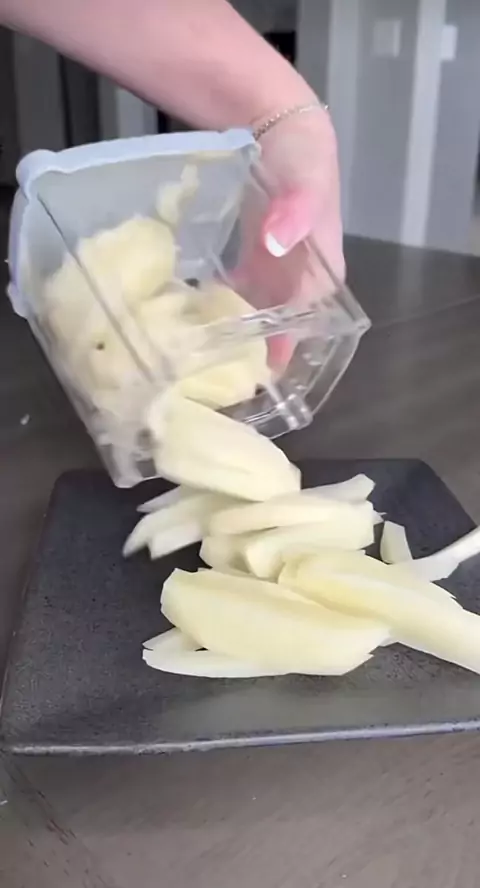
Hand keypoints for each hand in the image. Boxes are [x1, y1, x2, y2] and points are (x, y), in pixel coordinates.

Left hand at [230, 108, 344, 366]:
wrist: (277, 121)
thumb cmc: (302, 153)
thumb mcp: (307, 176)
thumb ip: (297, 209)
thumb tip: (277, 244)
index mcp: (323, 268)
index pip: (311, 321)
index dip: (289, 348)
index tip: (261, 374)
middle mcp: (302, 278)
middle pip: (286, 327)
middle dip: (260, 352)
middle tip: (225, 381)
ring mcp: (277, 270)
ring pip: (262, 315)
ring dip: (240, 337)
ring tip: (208, 364)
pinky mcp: (254, 261)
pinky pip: (240, 294)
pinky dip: (222, 309)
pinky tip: (196, 321)